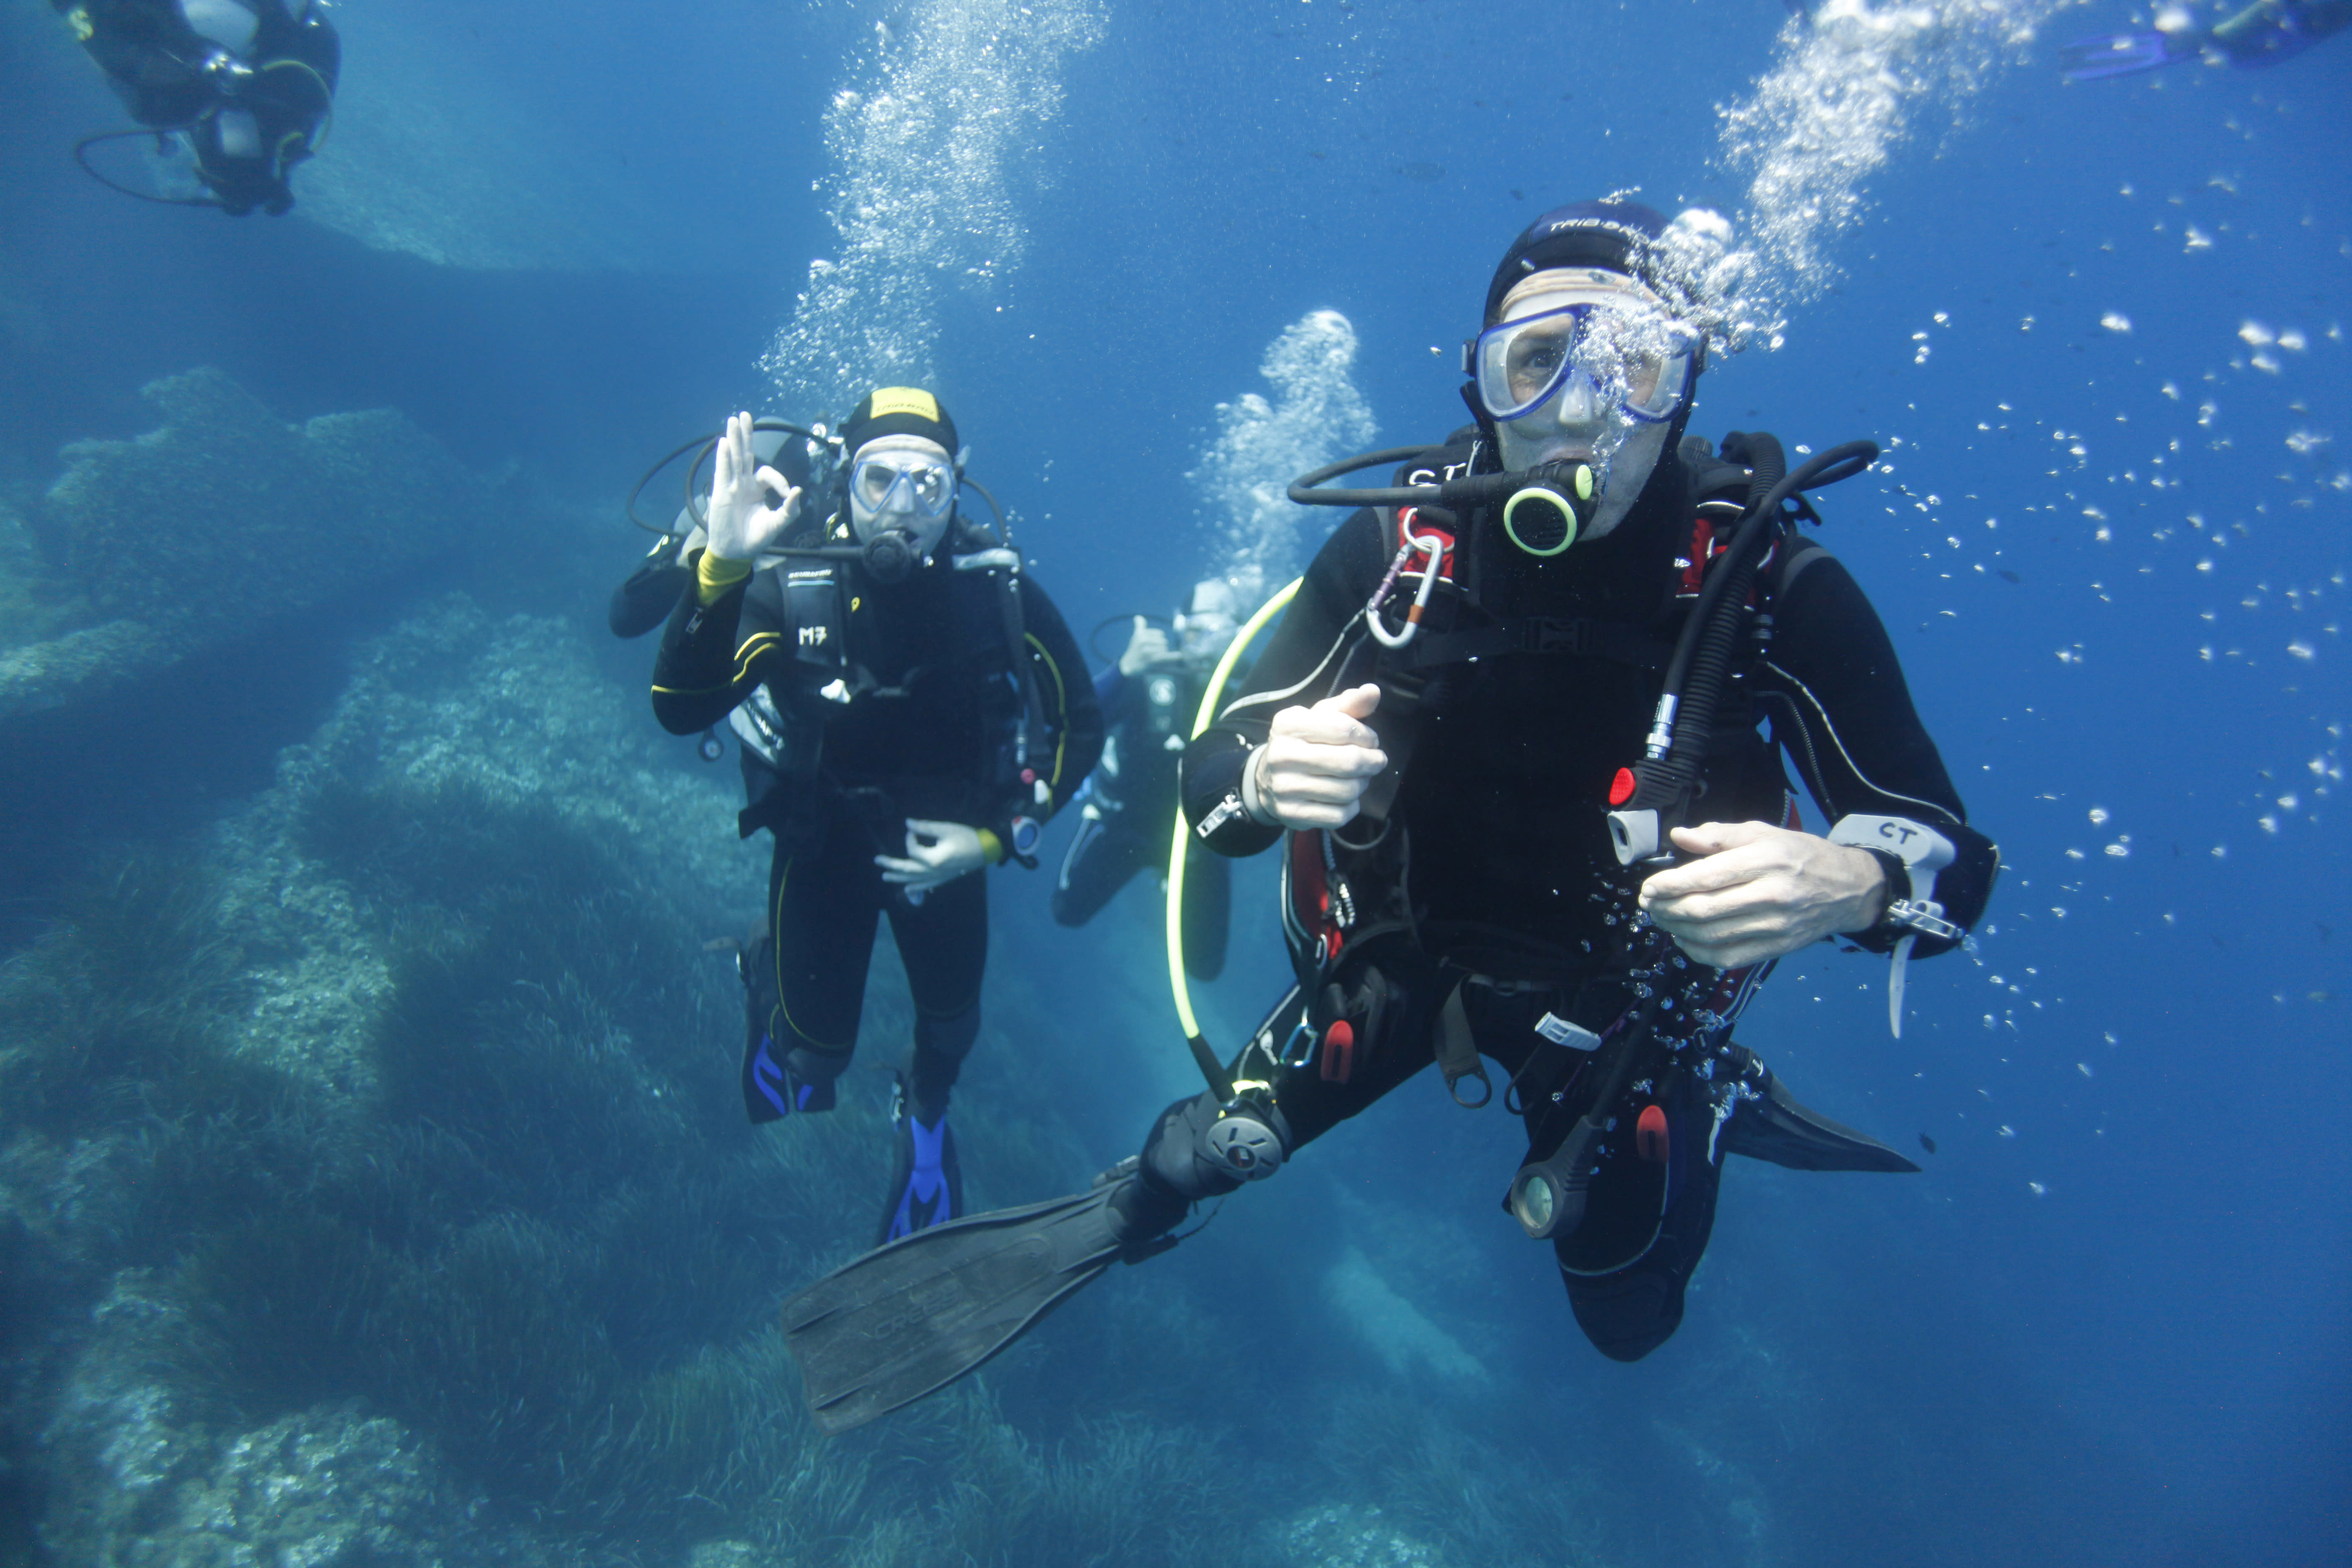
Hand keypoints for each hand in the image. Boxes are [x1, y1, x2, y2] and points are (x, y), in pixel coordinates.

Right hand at [705, 411, 801, 562]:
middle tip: (745, 415)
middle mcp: (743, 483)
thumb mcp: (777, 524)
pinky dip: (724, 457)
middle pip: (745, 454)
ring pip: (734, 458)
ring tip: (734, 420)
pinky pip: (723, 471)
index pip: (767, 473)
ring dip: (734, 438)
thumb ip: (790, 510)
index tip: (787, 494)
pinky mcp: (721, 492)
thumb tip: (799, 491)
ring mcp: (731, 486)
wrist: (736, 552)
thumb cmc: (755, 538)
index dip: (779, 480)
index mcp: (756, 489)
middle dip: (746, 435)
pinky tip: (725, 442)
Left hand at [875, 818, 988, 891]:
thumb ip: (925, 827)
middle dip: (891, 865)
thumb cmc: (966, 837)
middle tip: (877, 861)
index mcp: (933, 859)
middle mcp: (933, 872)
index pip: (913, 851)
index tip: (912, 830)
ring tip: (885, 877)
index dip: (909, 839)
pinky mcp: (943, 879)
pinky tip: (908, 890)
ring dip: (898, 878)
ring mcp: (938, 878)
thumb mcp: (945, 829)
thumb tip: (908, 823)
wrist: (985, 850)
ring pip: (914, 880)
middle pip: (908, 870)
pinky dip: (916, 888)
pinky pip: (927, 886)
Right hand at [1118, 617, 1173, 675]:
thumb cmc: (1134, 649)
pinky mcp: (1151, 661)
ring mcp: (1147, 651)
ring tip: (1154, 658)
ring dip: (1162, 654)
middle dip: (1161, 647)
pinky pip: (1164, 657)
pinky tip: (1179, 655)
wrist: (1128, 666)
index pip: (1160, 634)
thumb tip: (1138, 616)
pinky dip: (1172, 657)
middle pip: (1163, 641)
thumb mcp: (1136, 636)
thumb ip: (1139, 626)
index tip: (1152, 645)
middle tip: (1152, 653)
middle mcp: (1143, 642)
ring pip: (1164, 649)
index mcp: (1141, 635)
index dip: (1159, 640)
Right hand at [1252, 684, 1387, 829]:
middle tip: (1376, 761)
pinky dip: (1351, 807)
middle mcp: (1281, 755)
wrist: (1267, 779)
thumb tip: (1373, 691)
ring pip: (1347, 790)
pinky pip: (1339, 815)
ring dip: (1363, 784)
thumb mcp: (1321, 717)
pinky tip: (1346, 797)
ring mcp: (1284, 788)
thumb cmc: (1304, 742)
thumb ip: (1349, 704)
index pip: (1344, 728)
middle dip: (1372, 762)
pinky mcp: (1291, 814)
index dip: (1367, 736)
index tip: (1371, 741)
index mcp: (1288, 724)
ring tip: (1360, 778)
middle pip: (1349, 761)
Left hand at [1637, 821, 1889, 969]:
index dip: (1669, 885)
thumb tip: (1679, 836)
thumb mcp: (1764, 832)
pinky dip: (1699, 952)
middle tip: (1649, 905)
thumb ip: (1720, 834)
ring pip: (1712, 936)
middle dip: (1667, 909)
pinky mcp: (1777, 947)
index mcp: (1765, 860)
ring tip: (1661, 919)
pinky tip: (1685, 940)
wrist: (1850, 888)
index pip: (1707, 876)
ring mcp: (1775, 926)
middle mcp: (1771, 895)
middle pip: (1704, 909)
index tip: (1649, 886)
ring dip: (1677, 930)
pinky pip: (1729, 957)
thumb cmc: (1801, 855)